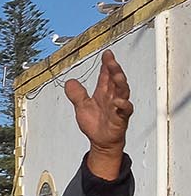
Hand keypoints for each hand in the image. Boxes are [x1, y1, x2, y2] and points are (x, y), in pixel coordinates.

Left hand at [66, 50, 131, 178]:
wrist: (100, 142)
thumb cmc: (95, 123)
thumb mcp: (82, 106)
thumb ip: (77, 94)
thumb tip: (69, 81)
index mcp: (104, 92)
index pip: (106, 75)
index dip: (107, 64)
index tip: (106, 53)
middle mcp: (113, 96)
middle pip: (115, 79)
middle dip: (114, 68)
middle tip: (110, 59)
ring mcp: (118, 106)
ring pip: (123, 90)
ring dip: (120, 82)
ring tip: (116, 73)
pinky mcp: (121, 118)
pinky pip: (125, 110)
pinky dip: (123, 104)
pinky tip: (118, 101)